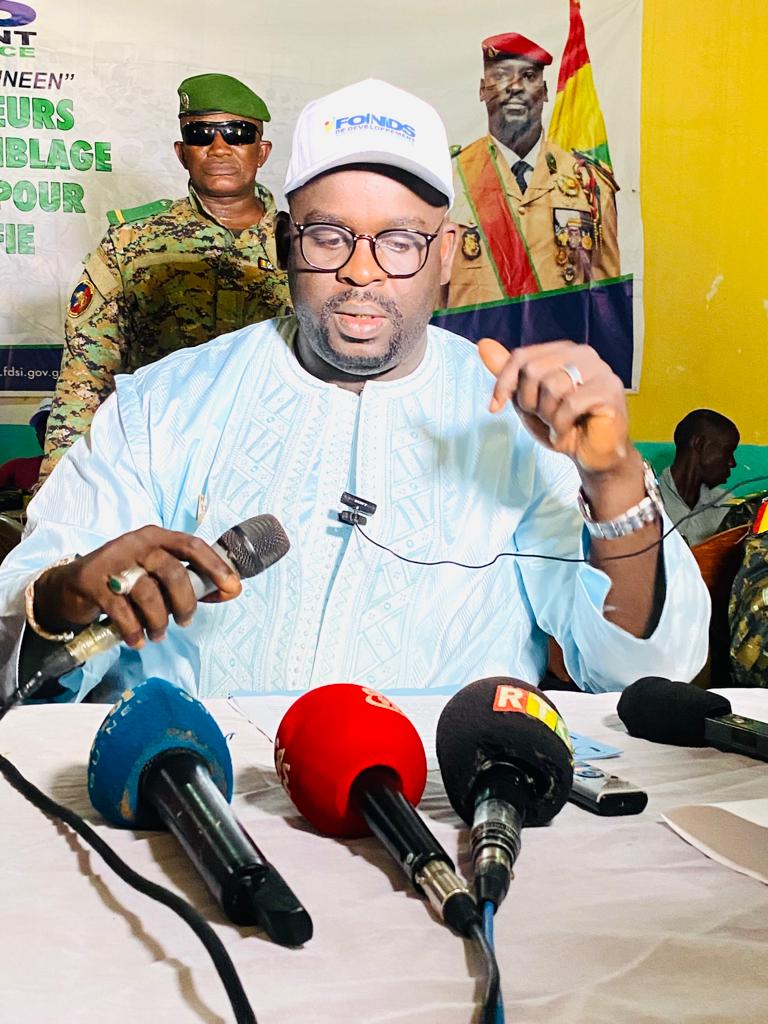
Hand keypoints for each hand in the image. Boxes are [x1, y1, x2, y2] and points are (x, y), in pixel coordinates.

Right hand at [33, 526, 241, 647]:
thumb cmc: (126, 579)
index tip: (232, 587)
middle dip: (185, 603)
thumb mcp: (156, 574)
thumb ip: (190, 580)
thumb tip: (230, 590)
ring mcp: (113, 560)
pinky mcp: (93, 581)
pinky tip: (137, 640)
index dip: (215, 566)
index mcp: (156, 537)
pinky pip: (122, 611)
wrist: (72, 586)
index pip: (192, 545)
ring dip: (158, 621)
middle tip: (185, 621)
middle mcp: (136, 543)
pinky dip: (134, 630)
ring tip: (158, 634)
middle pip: (172, 571)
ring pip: (148, 593)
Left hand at [478, 338, 627, 473]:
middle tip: (544, 418)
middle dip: (530, 402)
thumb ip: (509, 374)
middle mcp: (583, 353)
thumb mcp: (527, 400)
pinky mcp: (609, 390)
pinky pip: (571, 404)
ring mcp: (600, 370)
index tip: (496, 407)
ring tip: (559, 425)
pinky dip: (562, 424)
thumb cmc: (563, 426)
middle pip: (533, 369)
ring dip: (548, 416)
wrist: (593, 456)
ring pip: (552, 386)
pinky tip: (568, 432)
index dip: (504, 384)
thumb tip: (483, 344)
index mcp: (563, 351)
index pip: (521, 356)